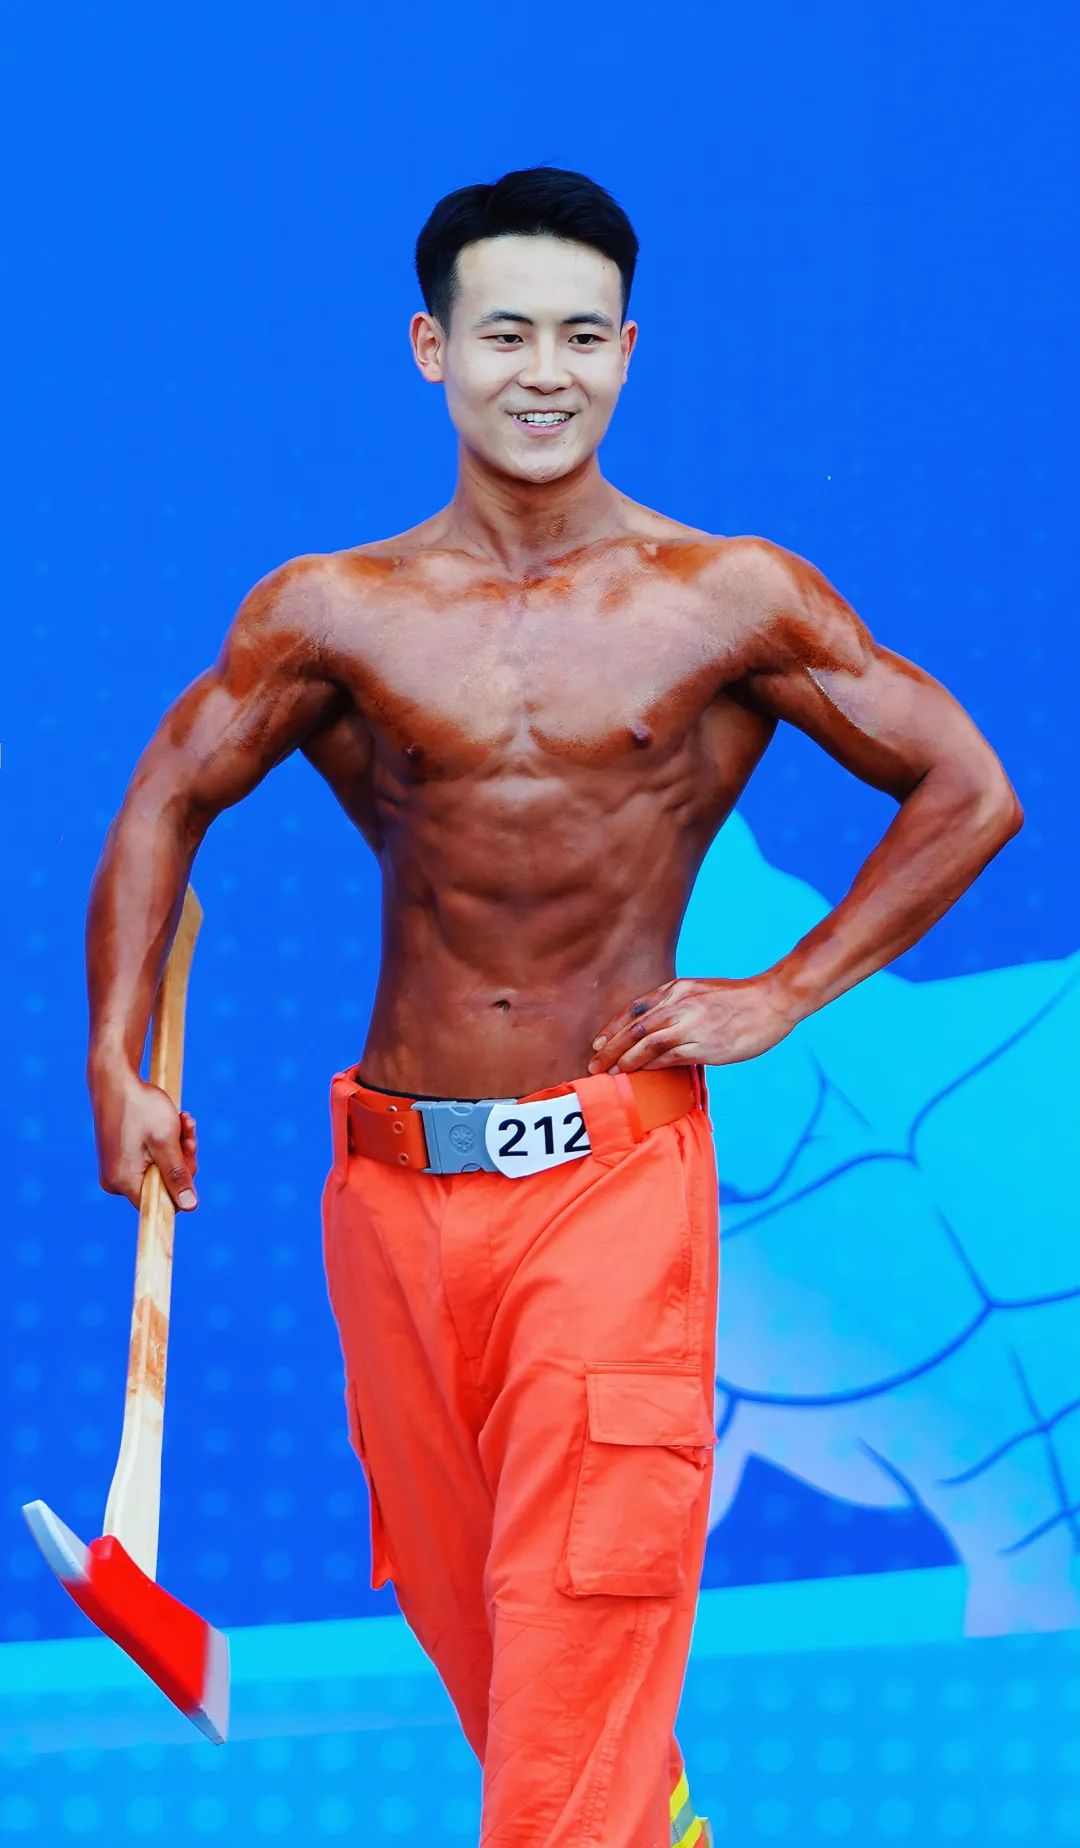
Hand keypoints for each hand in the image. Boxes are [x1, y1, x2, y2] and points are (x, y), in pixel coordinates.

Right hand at [89, 1065, 199, 1212]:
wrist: (115, 1079)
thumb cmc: (140, 1107)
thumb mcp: (165, 1141)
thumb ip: (177, 1175)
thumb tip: (190, 1207)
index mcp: (123, 1182)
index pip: (162, 1204)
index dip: (182, 1185)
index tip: (188, 1157)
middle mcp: (115, 1182)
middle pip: (163, 1186)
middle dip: (182, 1159)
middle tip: (189, 1134)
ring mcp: (116, 1169)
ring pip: (160, 1169)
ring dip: (178, 1147)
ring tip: (184, 1121)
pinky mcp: (120, 1157)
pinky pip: (151, 1159)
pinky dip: (166, 1142)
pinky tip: (177, 1121)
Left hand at [587, 974, 799, 1074]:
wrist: (773, 1000)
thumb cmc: (739, 999)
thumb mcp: (700, 992)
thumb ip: (677, 1005)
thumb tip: (656, 1026)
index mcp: (676, 989)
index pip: (634, 1009)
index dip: (613, 1027)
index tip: (598, 1042)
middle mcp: (679, 1004)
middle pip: (635, 1027)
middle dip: (611, 1047)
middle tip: (594, 1063)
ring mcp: (692, 1025)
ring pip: (647, 1044)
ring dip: (626, 1060)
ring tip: (612, 1073)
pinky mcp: (705, 1045)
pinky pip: (670, 1058)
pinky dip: (651, 1067)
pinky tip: (640, 1076)